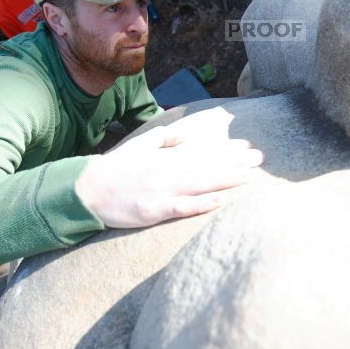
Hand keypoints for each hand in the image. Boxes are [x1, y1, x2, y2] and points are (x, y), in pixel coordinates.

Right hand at [75, 109, 263, 228]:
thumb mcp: (140, 145)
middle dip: (236, 162)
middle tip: (261, 157)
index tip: (248, 146)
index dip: (227, 149)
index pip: (203, 151)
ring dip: (226, 179)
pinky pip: (181, 208)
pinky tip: (219, 200)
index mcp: (166, 157)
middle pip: (208, 166)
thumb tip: (187, 137)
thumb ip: (164, 138)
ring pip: (200, 184)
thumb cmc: (116, 168)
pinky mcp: (154, 211)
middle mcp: (167, 172)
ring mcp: (161, 191)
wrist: (88, 190)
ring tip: (249, 176)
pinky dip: (200, 204)